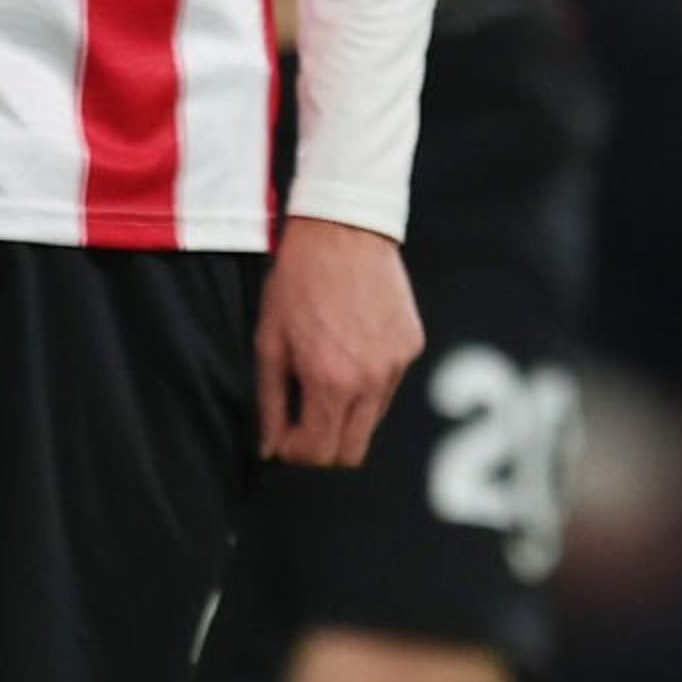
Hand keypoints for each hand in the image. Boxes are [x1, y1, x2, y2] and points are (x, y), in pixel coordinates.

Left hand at [257, 216, 424, 468]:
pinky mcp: (412, 344)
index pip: (320, 453)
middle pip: (353, 452)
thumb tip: (270, 447)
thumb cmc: (299, 280)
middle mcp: (371, 379)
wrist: (344, 228)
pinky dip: (368, 383)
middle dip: (322, 445)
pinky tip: (351, 349)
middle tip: (302, 420)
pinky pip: (389, 385)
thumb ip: (270, 402)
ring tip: (325, 374)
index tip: (283, 434)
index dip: (294, 452)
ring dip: (346, 414)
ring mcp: (397, 363)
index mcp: (331, 381)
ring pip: (373, 420)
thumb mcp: (269, 341)